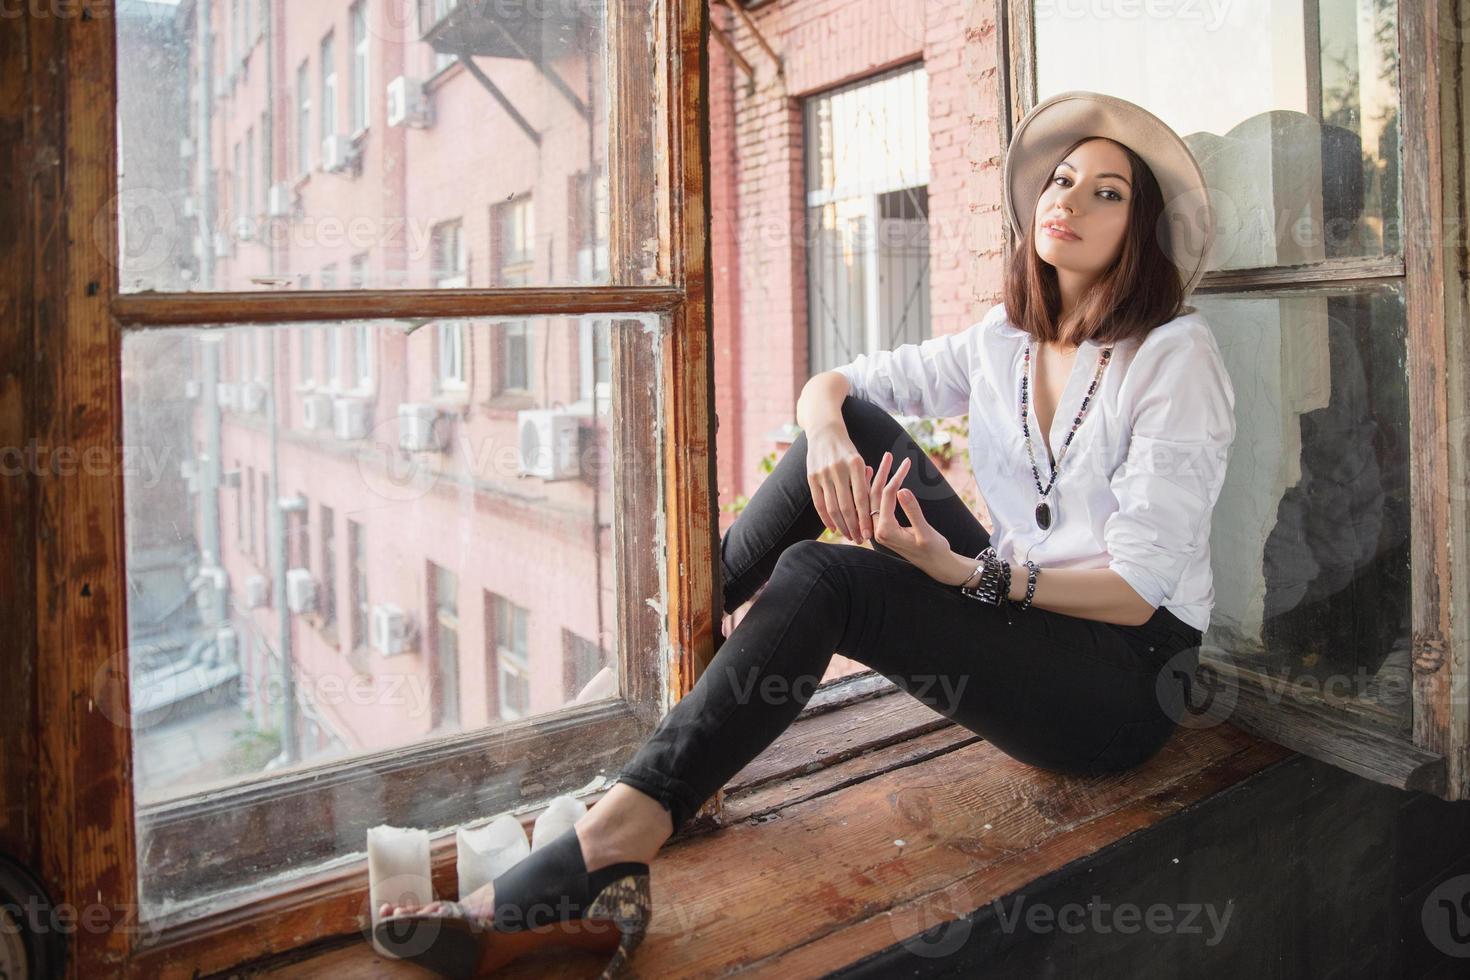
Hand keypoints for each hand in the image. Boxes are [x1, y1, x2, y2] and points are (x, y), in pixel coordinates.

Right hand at [806, 423, 873, 542]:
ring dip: (841, 526)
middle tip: (860, 540)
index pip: (861, 499)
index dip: (865, 519)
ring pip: (832, 507)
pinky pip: (818, 503)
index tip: (870, 534)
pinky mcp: (811, 477)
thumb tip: (873, 511)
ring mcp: (823, 473)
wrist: (825, 431)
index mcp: (856, 464)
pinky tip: (833, 528)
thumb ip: (865, 482)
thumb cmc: (847, 450)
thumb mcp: (860, 460)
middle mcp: (838, 469)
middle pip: (847, 506)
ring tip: (848, 536)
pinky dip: (826, 518)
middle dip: (854, 526)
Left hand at [866, 451, 954, 579]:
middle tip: (888, 455)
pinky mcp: (884, 529)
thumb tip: (902, 490)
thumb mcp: (925, 532)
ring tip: (875, 463)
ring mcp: (879, 530)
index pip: (886, 497)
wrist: (937, 566)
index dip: (896, 477)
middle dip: (881, 474)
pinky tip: (875, 481)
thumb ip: (913, 512)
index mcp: (886, 530)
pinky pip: (876, 507)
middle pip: (874, 496)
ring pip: (873, 501)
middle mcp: (878, 530)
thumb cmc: (934, 550)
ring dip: (875, 482)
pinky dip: (876, 492)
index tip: (907, 462)